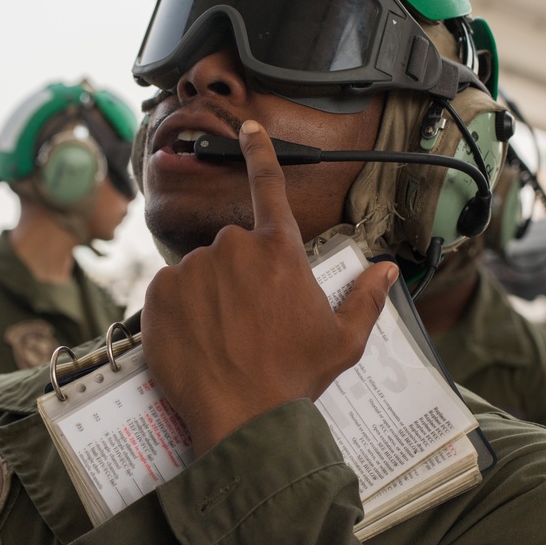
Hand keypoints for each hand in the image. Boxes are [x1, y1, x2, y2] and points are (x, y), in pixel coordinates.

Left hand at [140, 120, 397, 455]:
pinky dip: (179, 309)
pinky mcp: (159, 292)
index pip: (270, 185)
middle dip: (239, 275)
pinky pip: (168, 290)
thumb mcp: (343, 341)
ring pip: (199, 270)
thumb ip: (365, 298)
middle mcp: (234, 249)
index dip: (260, 151)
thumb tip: (386, 270)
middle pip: (233, 247)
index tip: (248, 126)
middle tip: (248, 321)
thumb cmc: (294, 378)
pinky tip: (195, 339)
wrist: (244, 418)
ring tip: (222, 337)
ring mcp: (193, 268)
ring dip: (208, 293)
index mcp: (280, 251)